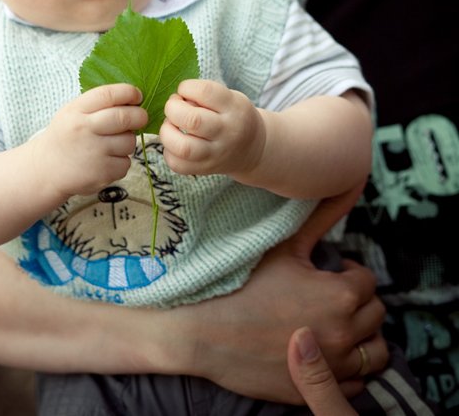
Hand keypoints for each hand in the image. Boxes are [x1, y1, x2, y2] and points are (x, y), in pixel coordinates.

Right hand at [31, 83, 146, 199]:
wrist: (45, 170)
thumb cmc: (66, 136)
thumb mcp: (72, 112)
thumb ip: (98, 103)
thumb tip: (134, 97)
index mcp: (76, 110)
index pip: (108, 94)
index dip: (129, 92)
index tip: (137, 96)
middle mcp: (84, 129)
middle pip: (125, 117)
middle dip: (140, 116)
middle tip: (140, 118)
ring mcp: (93, 152)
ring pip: (129, 141)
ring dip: (127, 142)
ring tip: (110, 145)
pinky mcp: (101, 173)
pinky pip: (125, 163)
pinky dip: (121, 162)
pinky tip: (105, 162)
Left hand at [160, 79, 262, 175]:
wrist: (253, 149)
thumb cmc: (233, 116)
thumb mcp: (230, 98)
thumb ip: (204, 95)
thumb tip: (175, 99)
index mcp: (234, 108)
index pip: (205, 92)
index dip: (186, 87)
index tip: (184, 90)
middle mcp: (227, 132)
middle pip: (193, 121)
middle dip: (172, 109)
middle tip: (173, 107)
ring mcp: (216, 154)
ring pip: (183, 148)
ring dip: (167, 133)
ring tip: (170, 126)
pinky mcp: (205, 169)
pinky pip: (179, 165)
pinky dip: (168, 152)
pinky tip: (174, 143)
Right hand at [163, 187, 387, 401]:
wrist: (205, 332)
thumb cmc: (243, 285)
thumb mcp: (284, 247)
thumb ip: (320, 220)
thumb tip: (344, 188)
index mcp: (339, 295)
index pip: (368, 282)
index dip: (350, 274)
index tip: (331, 274)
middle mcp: (344, 333)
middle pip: (376, 316)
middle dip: (359, 303)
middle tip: (333, 298)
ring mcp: (332, 367)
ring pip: (375, 353)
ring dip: (363, 338)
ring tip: (339, 326)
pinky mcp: (316, 392)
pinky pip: (356, 384)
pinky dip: (349, 369)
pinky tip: (327, 354)